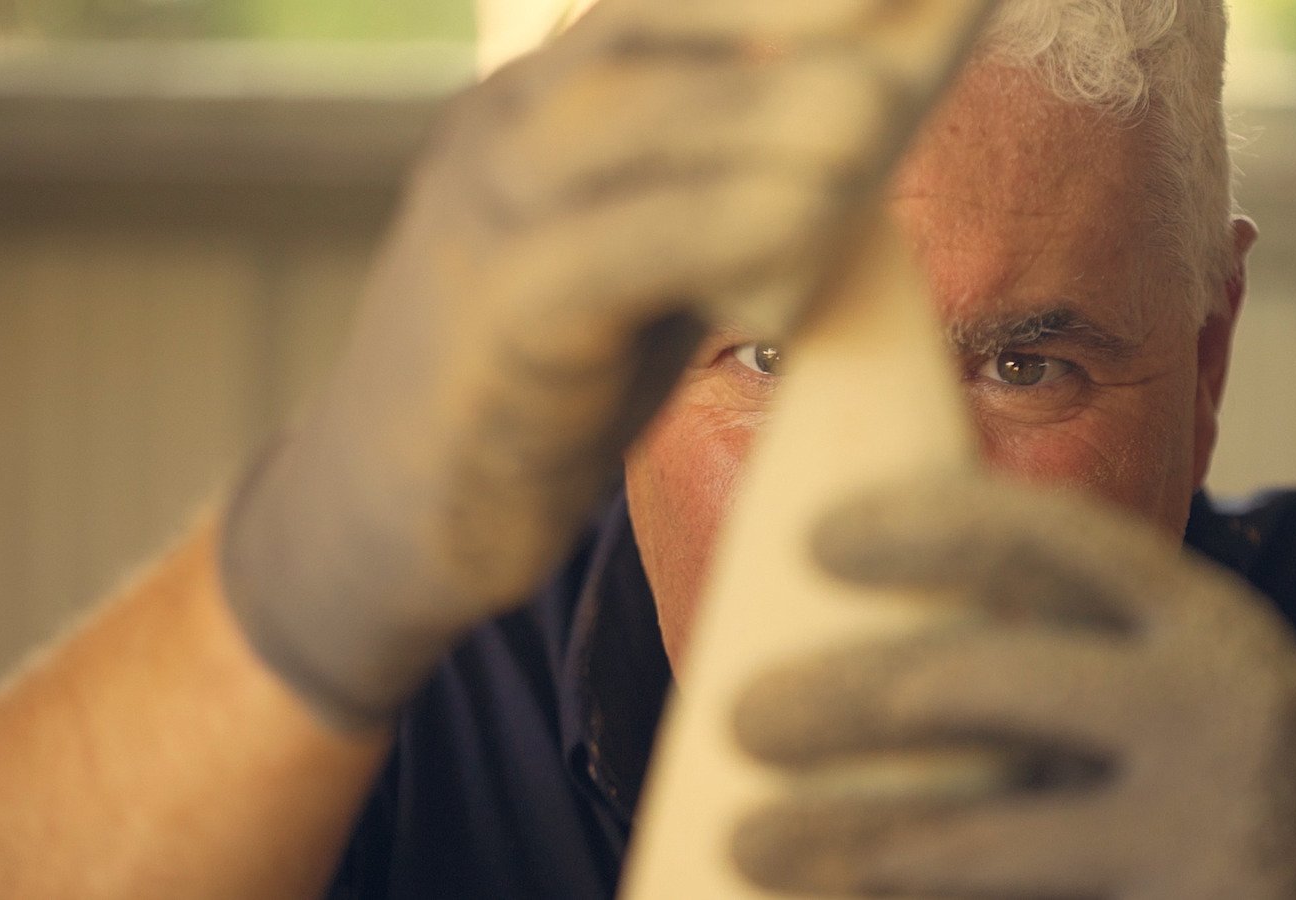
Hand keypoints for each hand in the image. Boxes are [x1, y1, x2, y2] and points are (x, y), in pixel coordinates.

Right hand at [217, 0, 992, 727]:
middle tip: (904, 1)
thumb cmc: (542, 376)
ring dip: (759, 112)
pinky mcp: (493, 325)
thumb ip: (710, 190)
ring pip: (622, 127)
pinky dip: (714, 224)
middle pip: (639, 37)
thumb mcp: (633, 258)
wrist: (392, 508)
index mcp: (532, 109)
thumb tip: (861, 126)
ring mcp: (483, 222)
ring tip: (877, 105)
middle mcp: (498, 138)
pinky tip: (812, 214)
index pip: (651, 9)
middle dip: (775, 11)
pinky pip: (609, 254)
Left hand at [730, 474, 1295, 898]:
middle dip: (836, 697)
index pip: (1048, 537)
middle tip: (741, 717)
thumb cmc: (1242, 772)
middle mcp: (1209, 711)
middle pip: (975, 682)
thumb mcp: (1198, 670)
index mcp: (1207, 619)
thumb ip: (1083, 636)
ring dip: (840, 840)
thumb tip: (878, 609)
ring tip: (749, 840)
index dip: (922, 524)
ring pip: (972, 842)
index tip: (815, 539)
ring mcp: (1200, 837)